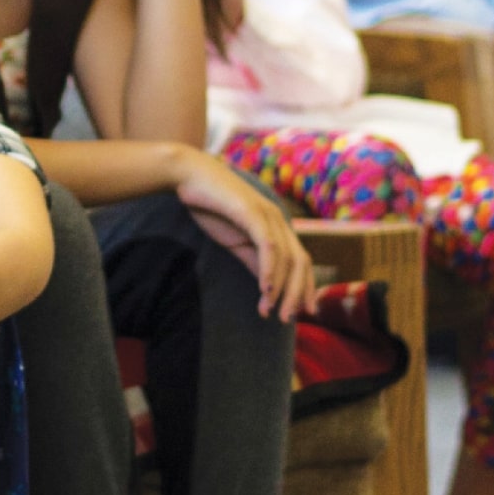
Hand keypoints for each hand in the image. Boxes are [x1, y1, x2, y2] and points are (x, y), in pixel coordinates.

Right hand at [168, 147, 318, 320]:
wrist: (188, 175)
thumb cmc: (209, 206)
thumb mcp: (235, 239)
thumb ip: (253, 258)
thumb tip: (268, 286)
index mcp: (276, 225)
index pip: (301, 261)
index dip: (305, 287)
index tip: (302, 312)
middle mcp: (278, 219)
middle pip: (301, 262)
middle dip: (297, 294)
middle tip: (287, 320)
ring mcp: (267, 214)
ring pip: (286, 258)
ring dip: (281, 288)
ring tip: (270, 311)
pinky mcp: (252, 212)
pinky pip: (268, 246)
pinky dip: (269, 269)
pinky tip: (265, 290)